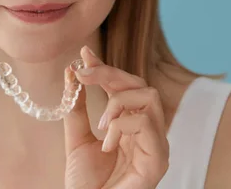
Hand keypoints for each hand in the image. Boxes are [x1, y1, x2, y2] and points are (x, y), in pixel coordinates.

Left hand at [63, 46, 168, 188]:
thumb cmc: (87, 184)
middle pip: (139, 84)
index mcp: (129, 124)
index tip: (84, 54)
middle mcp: (146, 131)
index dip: (105, 67)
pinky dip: (123, 126)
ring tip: (102, 124)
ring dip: (118, 102)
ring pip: (149, 96)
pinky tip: (109, 143)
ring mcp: (155, 144)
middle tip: (82, 74)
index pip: (123, 86)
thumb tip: (71, 72)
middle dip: (109, 73)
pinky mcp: (159, 159)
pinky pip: (148, 123)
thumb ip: (76, 108)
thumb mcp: (76, 139)